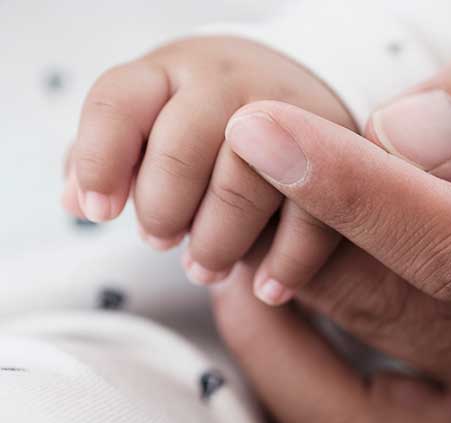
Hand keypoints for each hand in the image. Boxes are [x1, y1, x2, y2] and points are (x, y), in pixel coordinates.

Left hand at [64, 36, 353, 299]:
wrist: (299, 98)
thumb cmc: (210, 126)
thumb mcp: (156, 124)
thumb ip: (113, 157)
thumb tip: (78, 199)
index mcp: (173, 72)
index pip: (120, 102)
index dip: (100, 161)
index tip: (99, 211)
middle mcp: (230, 83)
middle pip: (182, 149)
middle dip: (164, 209)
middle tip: (162, 240)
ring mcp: (290, 112)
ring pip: (247, 181)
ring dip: (219, 240)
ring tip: (206, 268)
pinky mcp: (338, 153)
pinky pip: (311, 216)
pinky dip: (284, 263)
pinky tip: (266, 288)